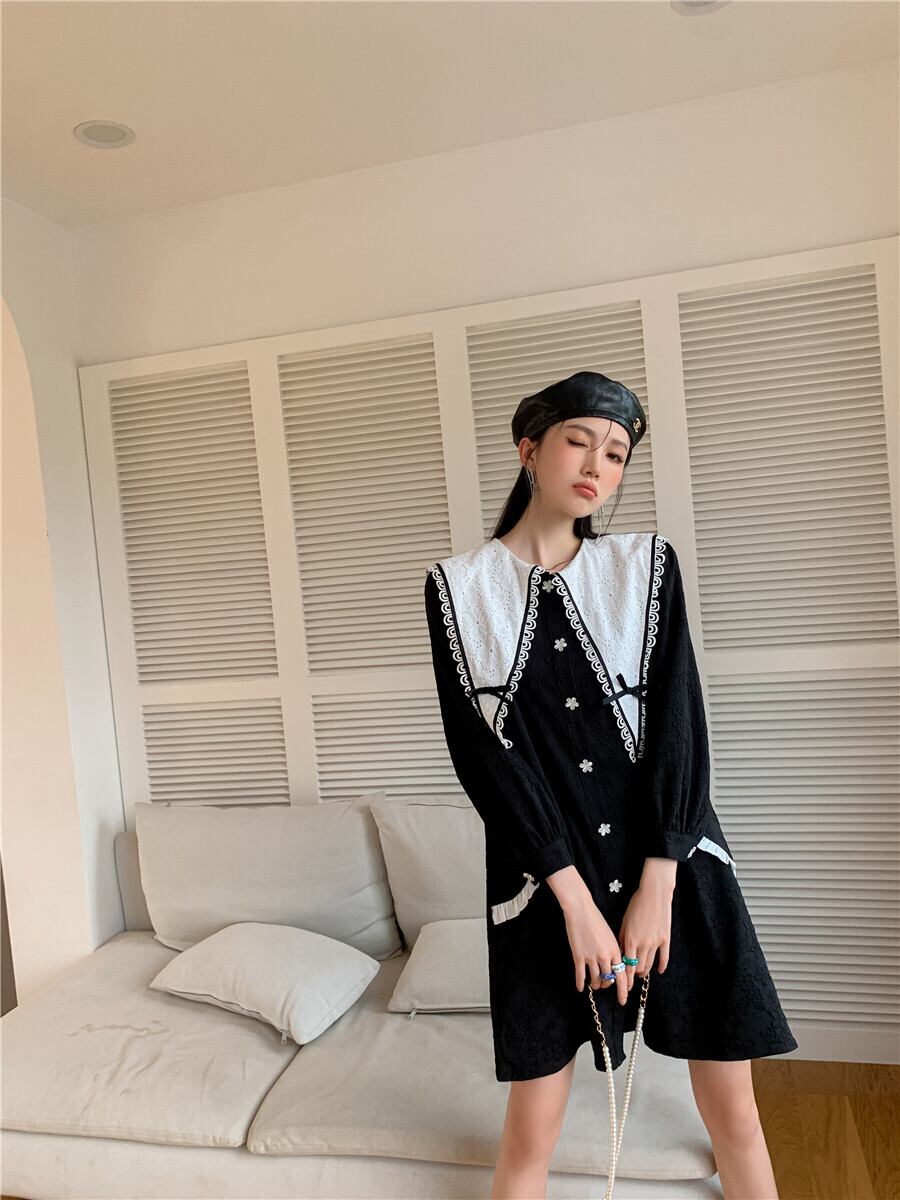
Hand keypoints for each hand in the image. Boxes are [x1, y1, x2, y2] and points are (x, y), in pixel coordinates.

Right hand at [562, 895, 628, 1007]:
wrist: (581, 911)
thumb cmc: (596, 920)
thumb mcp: (611, 936)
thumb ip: (614, 951)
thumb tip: (615, 965)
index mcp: (615, 951)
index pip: (622, 976)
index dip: (623, 991)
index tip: (623, 1000)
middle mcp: (605, 956)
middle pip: (609, 980)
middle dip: (607, 985)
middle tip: (605, 986)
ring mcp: (591, 957)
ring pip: (595, 980)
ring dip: (596, 984)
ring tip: (594, 985)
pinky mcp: (578, 956)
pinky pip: (580, 975)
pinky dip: (581, 983)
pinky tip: (581, 988)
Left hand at [618, 880, 673, 994]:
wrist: (654, 894)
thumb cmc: (636, 905)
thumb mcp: (625, 921)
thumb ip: (622, 938)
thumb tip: (620, 952)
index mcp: (630, 940)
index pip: (626, 965)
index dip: (625, 977)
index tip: (623, 984)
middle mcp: (643, 944)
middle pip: (638, 967)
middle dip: (634, 976)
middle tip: (631, 979)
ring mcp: (655, 942)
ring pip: (650, 964)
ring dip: (645, 971)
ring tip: (642, 973)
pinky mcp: (666, 939)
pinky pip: (664, 957)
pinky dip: (661, 966)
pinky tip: (659, 970)